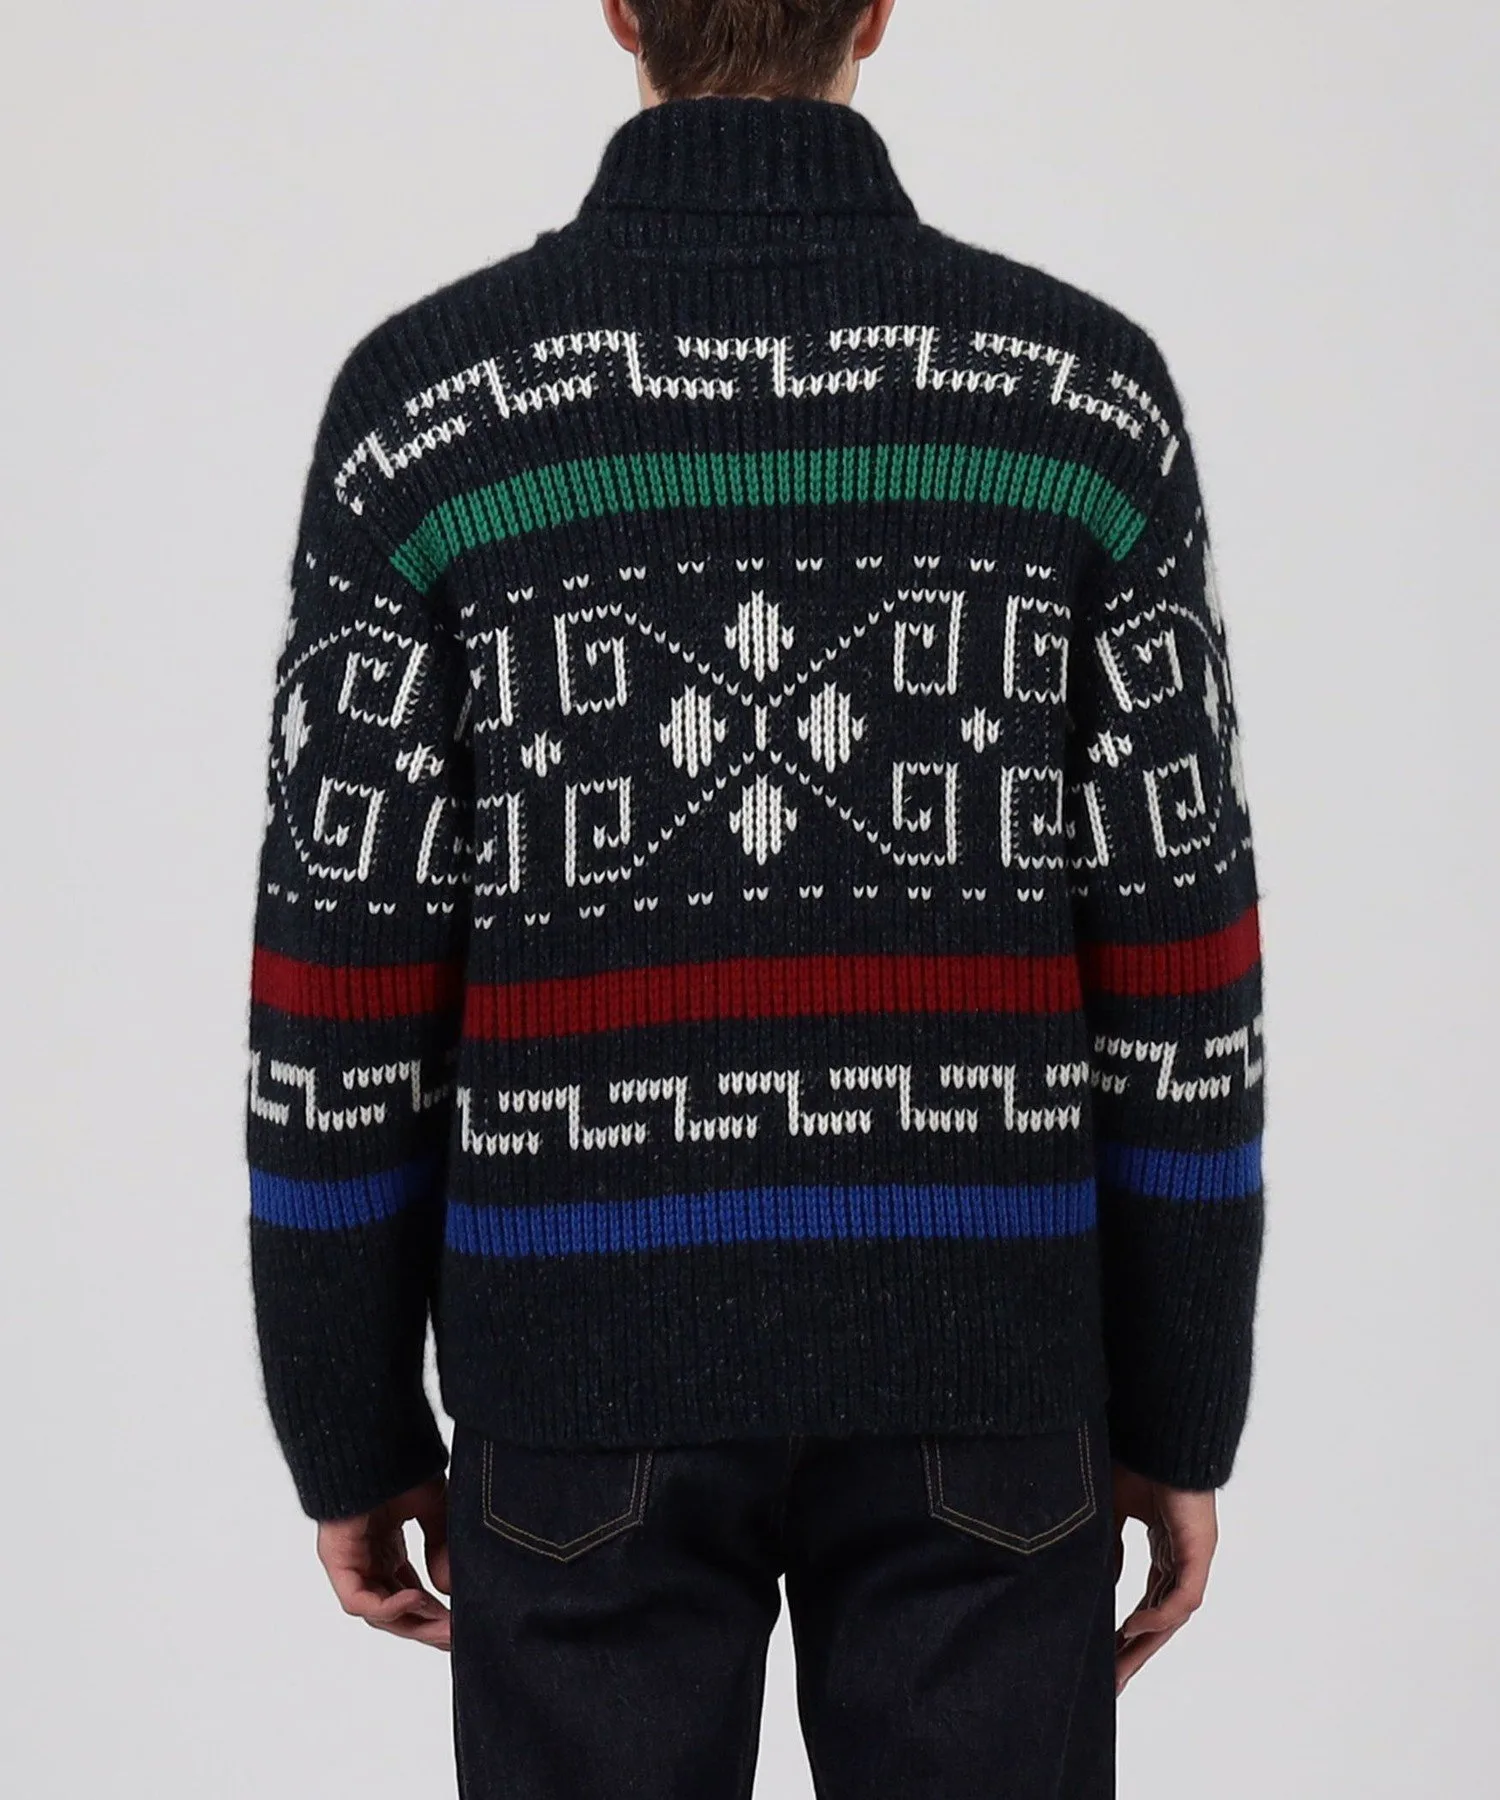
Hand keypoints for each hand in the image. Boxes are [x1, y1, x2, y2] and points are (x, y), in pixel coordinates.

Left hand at [316, 1475, 451, 1650]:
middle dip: (427, 1627)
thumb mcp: (434, 1507)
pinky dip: (387, 1606)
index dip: (434, 1613)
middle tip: (457, 1637)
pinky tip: (416, 1599)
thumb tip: (449, 1588)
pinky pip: (358, 1600)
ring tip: (444, 1625)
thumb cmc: (398, 1464)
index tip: (462, 1624)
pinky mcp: (336, 1559)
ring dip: (412, 1623)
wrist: (373, 1439)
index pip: (408, 1595)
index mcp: (386, 1549)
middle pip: (395, 1612)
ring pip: (378, 1613)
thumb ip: (442, 1545)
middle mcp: (367, 1560)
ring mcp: (350, 1562)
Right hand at [1110, 1464, 1217, 1694]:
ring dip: (1145, 1644)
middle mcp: (1182, 1558)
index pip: (1148, 1600)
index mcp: (1165, 1548)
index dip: (1127, 1630)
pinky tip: (1134, 1628)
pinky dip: (1159, 1616)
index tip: (1104, 1655)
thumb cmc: (1139, 1457)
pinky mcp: (1198, 1550)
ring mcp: (1193, 1556)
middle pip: (1160, 1618)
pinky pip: (1182, 1596)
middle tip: (1113, 1683)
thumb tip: (1105, 1582)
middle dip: (1135, 1651)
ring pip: (1171, 1616)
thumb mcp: (1112, 1508)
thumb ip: (1110, 1546)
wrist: (1161, 1428)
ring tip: (1119, 1668)